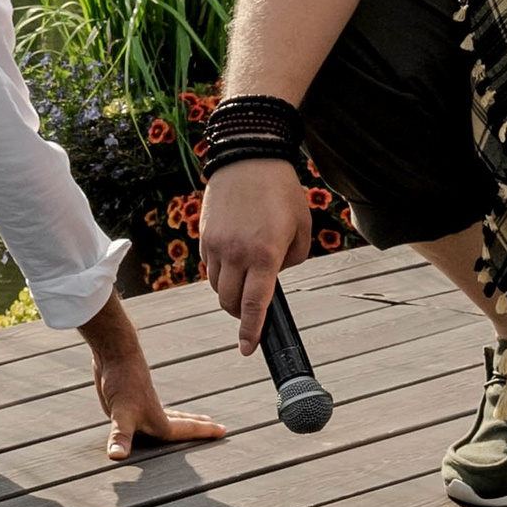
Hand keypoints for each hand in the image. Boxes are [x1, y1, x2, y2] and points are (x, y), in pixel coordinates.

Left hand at [81, 293, 222, 460]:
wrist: (115, 349)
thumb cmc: (122, 381)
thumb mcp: (120, 413)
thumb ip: (120, 437)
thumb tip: (116, 457)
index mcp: (160, 422)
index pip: (187, 430)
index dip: (205, 432)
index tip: (224, 430)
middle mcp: (155, 414)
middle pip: (182, 423)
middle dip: (198, 427)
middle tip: (216, 427)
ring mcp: (143, 405)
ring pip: (168, 416)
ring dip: (181, 420)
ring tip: (192, 421)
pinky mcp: (130, 398)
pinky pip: (150, 411)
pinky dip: (159, 415)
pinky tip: (150, 415)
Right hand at [198, 157, 313, 353]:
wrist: (249, 157)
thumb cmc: (281, 192)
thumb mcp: (301, 228)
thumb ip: (290, 260)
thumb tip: (273, 275)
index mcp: (265, 255)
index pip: (254, 305)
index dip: (250, 332)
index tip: (246, 350)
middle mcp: (237, 253)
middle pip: (229, 302)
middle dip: (239, 314)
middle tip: (250, 311)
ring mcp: (217, 243)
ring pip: (216, 287)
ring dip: (228, 293)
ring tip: (243, 279)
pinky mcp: (205, 233)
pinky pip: (208, 266)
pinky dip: (219, 273)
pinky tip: (232, 259)